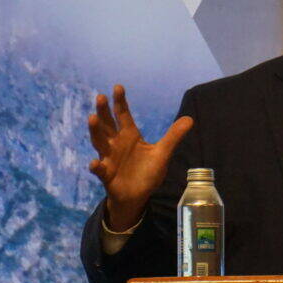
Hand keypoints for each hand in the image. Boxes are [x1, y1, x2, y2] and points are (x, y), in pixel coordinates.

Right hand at [87, 85, 192, 230]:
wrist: (137, 195)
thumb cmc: (147, 172)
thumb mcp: (162, 153)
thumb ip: (173, 136)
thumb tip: (190, 118)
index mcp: (130, 136)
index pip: (123, 115)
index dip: (120, 102)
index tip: (118, 87)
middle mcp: (116, 144)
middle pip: (108, 124)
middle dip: (103, 111)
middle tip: (100, 96)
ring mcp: (109, 158)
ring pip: (99, 142)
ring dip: (95, 131)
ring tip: (92, 118)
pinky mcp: (106, 174)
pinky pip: (99, 169)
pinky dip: (96, 167)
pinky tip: (94, 164)